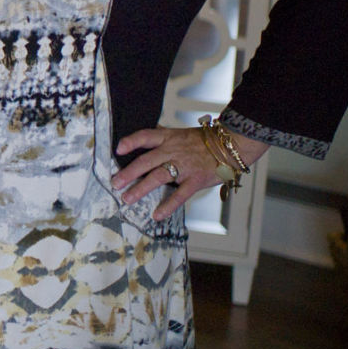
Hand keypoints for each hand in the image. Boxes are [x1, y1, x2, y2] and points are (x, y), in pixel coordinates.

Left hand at [112, 125, 262, 220]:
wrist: (233, 145)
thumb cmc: (204, 141)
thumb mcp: (181, 133)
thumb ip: (163, 137)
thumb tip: (144, 136)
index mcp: (169, 138)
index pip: (145, 136)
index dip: (130, 141)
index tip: (117, 148)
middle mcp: (173, 151)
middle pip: (146, 161)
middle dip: (128, 173)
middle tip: (115, 183)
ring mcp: (184, 166)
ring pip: (158, 177)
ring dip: (141, 189)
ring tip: (127, 199)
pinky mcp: (196, 180)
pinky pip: (180, 195)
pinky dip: (168, 206)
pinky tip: (157, 215)